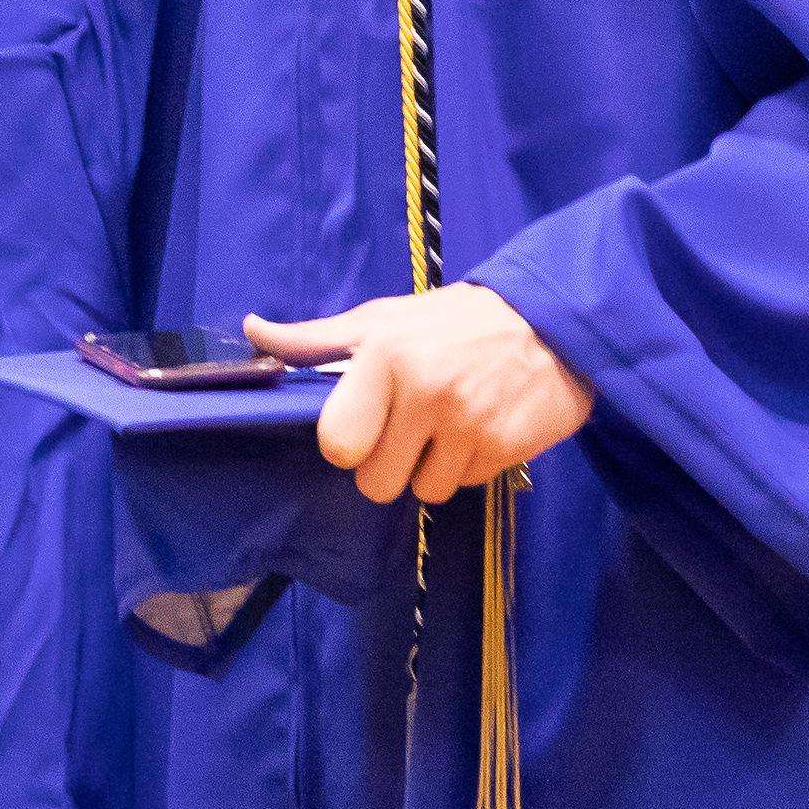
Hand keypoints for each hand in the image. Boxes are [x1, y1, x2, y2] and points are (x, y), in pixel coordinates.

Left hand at [244, 285, 590, 504]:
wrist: (555, 317)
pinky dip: (471, 464)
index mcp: (385, 356)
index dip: (349, 443)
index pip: (337, 445)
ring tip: (453, 422)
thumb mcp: (384, 318)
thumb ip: (316, 339)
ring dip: (434, 467)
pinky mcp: (505, 448)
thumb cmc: (454, 320)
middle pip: (376, 483)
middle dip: (390, 463)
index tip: (368, 424)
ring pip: (424, 491)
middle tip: (414, 427)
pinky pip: (466, 485)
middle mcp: (426, 391)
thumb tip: (253, 330)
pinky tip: (484, 425)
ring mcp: (469, 424)